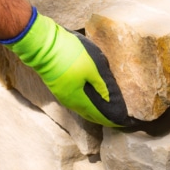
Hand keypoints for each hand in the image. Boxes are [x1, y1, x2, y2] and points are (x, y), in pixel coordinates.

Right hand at [1, 8, 130, 126]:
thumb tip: (111, 100)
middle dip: (106, 118)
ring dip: (96, 111)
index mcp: (80, 99)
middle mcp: (71, 102)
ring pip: (83, 109)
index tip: (127, 123)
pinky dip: (87, 103)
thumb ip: (102, 84)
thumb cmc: (70, 55)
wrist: (43, 46)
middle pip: (91, 115)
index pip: (101, 116)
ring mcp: (63, 95)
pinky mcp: (59, 87)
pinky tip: (91, 98)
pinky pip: (77, 101)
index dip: (114, 120)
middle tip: (120, 119)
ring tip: (107, 111)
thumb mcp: (92, 67)